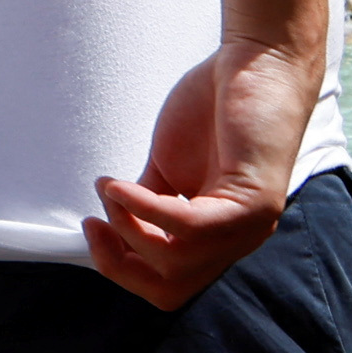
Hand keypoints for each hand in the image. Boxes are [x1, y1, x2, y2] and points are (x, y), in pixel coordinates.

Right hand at [89, 32, 316, 309]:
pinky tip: (120, 185)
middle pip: (170, 291)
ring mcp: (250, 226)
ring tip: (110, 190)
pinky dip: (145, 209)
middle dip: (120, 264)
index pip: (167, 284)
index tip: (92, 227)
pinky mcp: (256, 204)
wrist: (258, 61)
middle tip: (94, 224)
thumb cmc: (214, 107)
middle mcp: (237, 241)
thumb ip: (148, 202)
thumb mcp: (168, 166)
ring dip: (128, 229)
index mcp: (217, 236)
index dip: (122, 268)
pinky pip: (189, 228)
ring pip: (177, 265)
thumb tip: (112, 226)